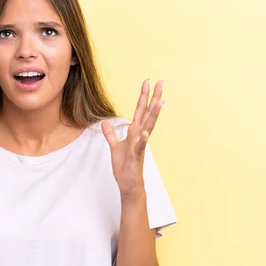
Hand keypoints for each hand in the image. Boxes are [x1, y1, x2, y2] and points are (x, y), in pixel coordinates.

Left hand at [101, 79, 164, 198]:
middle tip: (160, 82)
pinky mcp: (136, 156)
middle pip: (147, 113)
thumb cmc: (124, 166)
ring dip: (153, 115)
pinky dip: (142, 140)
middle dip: (153, 98)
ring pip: (148, 127)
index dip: (143, 96)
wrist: (128, 184)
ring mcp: (139, 145)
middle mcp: (139, 136)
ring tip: (159, 102)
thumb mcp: (114, 147)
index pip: (140, 110)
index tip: (148, 81)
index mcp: (134, 132)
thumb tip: (105, 122)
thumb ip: (111, 134)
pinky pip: (139, 147)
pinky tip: (145, 133)